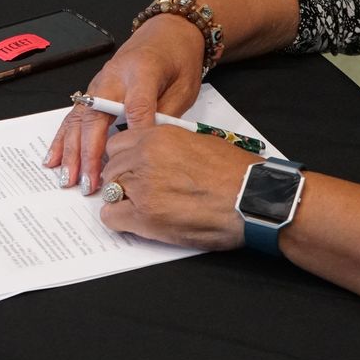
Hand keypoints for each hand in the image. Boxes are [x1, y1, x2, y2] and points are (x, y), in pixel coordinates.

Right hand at [44, 14, 205, 192]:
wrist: (167, 32)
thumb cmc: (178, 58)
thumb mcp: (184, 86)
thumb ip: (166, 116)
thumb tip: (150, 146)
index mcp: (143, 71)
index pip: (137, 105)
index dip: (135, 131)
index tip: (132, 157)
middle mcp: (114, 76)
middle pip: (97, 116)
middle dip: (91, 153)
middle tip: (89, 183)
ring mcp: (99, 83)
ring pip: (79, 119)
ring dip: (72, 151)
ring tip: (68, 178)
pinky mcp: (94, 90)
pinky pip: (74, 116)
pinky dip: (63, 138)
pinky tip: (54, 157)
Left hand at [98, 125, 262, 250]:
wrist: (251, 198)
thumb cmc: (235, 173)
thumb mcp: (197, 143)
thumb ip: (168, 147)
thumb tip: (156, 157)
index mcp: (158, 137)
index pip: (118, 144)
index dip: (123, 159)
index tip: (130, 169)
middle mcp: (144, 157)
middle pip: (111, 168)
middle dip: (121, 180)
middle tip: (138, 193)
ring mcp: (142, 186)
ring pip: (109, 191)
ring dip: (121, 200)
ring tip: (142, 209)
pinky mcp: (145, 216)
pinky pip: (111, 217)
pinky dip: (120, 221)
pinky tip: (136, 223)